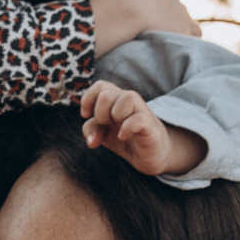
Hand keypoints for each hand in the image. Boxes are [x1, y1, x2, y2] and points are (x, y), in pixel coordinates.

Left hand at [79, 82, 204, 175]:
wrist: (152, 154)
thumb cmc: (126, 138)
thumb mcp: (103, 133)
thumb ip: (91, 129)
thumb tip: (91, 140)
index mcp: (116, 99)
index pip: (100, 86)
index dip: (88, 99)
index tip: (87, 116)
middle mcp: (129, 100)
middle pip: (106, 94)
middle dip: (99, 114)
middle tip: (107, 126)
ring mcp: (141, 110)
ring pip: (126, 97)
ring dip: (115, 116)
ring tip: (119, 129)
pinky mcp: (150, 125)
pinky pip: (138, 118)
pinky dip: (126, 129)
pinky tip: (123, 137)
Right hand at [87, 0, 198, 53]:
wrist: (125, 7)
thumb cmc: (106, 4)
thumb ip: (107, 0)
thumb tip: (90, 13)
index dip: (147, 2)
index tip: (138, 15)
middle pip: (169, 1)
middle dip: (162, 13)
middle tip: (149, 31)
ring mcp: (177, 5)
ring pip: (183, 16)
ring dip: (175, 26)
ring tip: (164, 43)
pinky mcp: (183, 22)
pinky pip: (194, 31)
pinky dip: (187, 39)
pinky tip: (177, 50)